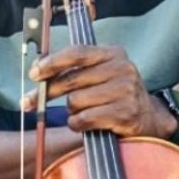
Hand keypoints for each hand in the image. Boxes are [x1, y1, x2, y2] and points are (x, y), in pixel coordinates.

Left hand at [22, 45, 174, 138]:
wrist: (148, 119)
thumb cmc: (115, 95)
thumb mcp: (101, 74)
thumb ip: (74, 70)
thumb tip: (37, 70)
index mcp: (113, 54)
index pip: (77, 53)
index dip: (52, 63)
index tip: (33, 73)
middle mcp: (122, 69)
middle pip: (71, 80)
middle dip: (47, 92)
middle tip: (30, 102)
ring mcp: (126, 91)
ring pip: (75, 101)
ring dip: (71, 112)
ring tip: (80, 114)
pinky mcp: (125, 114)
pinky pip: (85, 119)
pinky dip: (77, 124)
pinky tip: (84, 124)